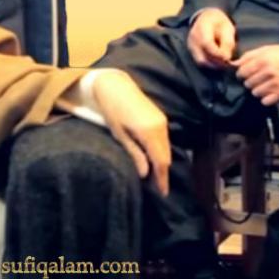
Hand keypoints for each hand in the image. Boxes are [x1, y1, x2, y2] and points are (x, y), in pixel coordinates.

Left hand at [93, 71, 170, 195]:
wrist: (114, 85)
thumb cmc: (111, 110)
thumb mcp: (119, 135)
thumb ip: (134, 154)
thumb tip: (145, 174)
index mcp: (150, 133)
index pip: (161, 162)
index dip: (162, 179)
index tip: (162, 193)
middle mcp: (160, 126)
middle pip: (166, 156)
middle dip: (163, 172)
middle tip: (157, 188)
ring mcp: (162, 120)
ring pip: (167, 147)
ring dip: (162, 161)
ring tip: (155, 176)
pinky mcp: (160, 116)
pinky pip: (164, 138)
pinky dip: (161, 150)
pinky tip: (153, 157)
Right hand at [187, 8, 236, 68]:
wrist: (206, 18)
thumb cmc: (219, 23)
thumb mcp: (227, 28)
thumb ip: (228, 42)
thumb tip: (227, 58)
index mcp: (202, 27)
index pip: (206, 44)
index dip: (217, 54)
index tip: (227, 58)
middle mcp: (193, 37)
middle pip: (202, 57)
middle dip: (216, 63)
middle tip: (227, 64)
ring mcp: (190, 45)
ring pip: (200, 61)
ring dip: (213, 65)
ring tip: (224, 64)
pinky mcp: (191, 51)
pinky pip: (199, 61)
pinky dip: (209, 64)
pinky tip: (218, 62)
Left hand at [232, 44, 278, 105]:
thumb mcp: (266, 49)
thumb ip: (249, 56)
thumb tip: (233, 63)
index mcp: (263, 60)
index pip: (242, 72)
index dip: (241, 74)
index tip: (244, 74)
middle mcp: (268, 72)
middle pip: (248, 83)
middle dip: (249, 82)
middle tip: (255, 79)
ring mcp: (276, 84)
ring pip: (255, 93)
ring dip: (257, 90)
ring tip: (263, 85)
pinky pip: (265, 101)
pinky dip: (265, 98)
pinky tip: (269, 92)